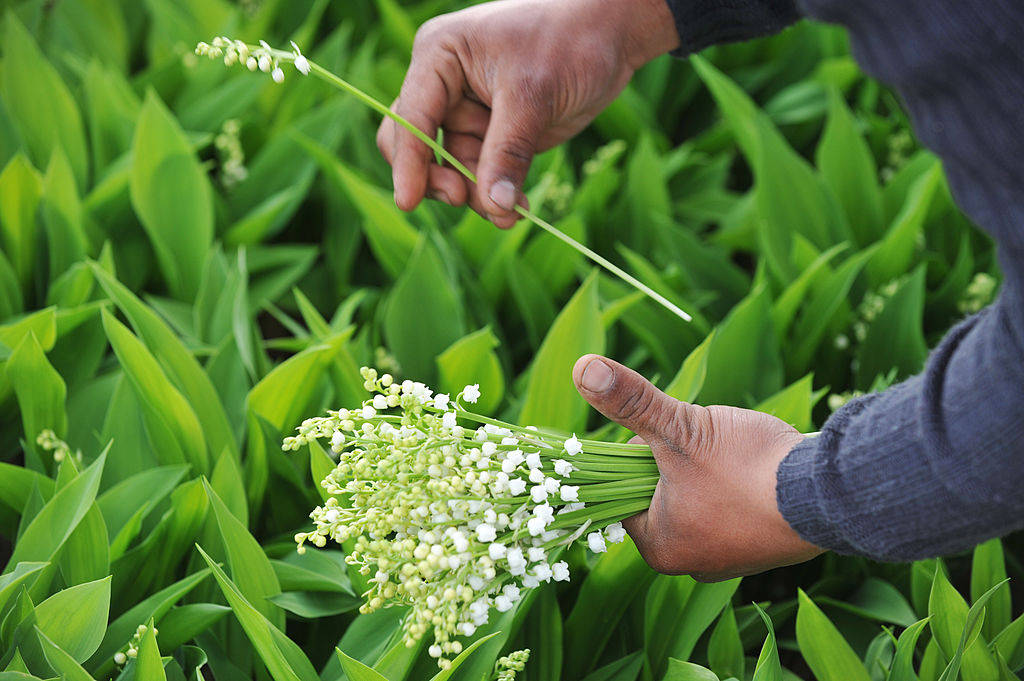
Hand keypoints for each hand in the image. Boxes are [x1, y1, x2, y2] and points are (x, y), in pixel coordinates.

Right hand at [377, 0, 679, 227]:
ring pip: (454, 169)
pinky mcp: (495, 135)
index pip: (411, 116)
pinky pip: (483, 175)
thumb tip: (495, 205)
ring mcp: (469, 113)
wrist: (611, 35)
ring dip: (479, 196)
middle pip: (419, 147)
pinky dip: (499, 195)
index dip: (409, 161)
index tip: (408, 202)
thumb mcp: (535, 95)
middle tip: (466, 200)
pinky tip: (519, 209)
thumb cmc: (569, 41)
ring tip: (513, 215)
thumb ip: (508, 151)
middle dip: (441, 179)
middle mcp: (445, 86)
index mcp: (440, 57)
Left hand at [573, 354, 824, 580]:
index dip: (643, 454)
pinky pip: (735, 506)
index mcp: (659, 548)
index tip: (670, 437)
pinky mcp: (764, 547)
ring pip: (700, 496)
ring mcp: (732, 559)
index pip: (624, 491)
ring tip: (736, 456)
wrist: (832, 492)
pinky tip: (758, 469)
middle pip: (661, 493)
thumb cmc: (748, 467)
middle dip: (679, 460)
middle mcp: (692, 564)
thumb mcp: (680, 429)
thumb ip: (631, 401)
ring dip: (711, 468)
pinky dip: (741, 483)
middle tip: (706, 445)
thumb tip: (582, 368)